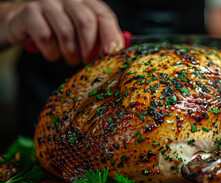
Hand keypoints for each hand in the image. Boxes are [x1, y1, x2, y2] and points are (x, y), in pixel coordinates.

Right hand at [4, 0, 123, 64]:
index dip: (110, 34)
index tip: (113, 52)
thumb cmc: (60, 29)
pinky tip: (53, 53)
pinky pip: (46, 38)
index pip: (103, 14)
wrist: (25, 23)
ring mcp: (48, 3)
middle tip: (88, 61)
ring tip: (71, 59)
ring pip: (66, 33)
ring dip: (71, 54)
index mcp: (86, 2)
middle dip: (89, 48)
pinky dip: (52, 52)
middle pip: (86, 22)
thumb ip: (101, 37)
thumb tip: (118, 51)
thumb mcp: (83, 31)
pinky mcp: (30, 13)